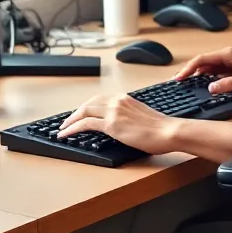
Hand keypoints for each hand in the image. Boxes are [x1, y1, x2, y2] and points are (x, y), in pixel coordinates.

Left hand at [57, 94, 175, 153]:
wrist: (169, 131)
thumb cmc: (162, 128)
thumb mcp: (143, 116)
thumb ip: (130, 116)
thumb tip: (123, 125)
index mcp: (125, 98)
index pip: (100, 99)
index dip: (87, 106)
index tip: (81, 113)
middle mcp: (117, 101)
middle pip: (89, 103)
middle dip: (76, 112)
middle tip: (67, 121)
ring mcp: (113, 112)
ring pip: (84, 112)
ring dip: (70, 120)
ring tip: (62, 128)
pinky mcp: (111, 125)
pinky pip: (85, 124)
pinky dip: (72, 128)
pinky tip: (66, 134)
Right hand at [175, 47, 231, 93]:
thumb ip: (228, 84)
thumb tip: (210, 88)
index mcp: (227, 55)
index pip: (202, 59)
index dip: (189, 68)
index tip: (180, 78)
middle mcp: (224, 56)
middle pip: (201, 63)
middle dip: (188, 71)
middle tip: (176, 82)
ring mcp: (225, 63)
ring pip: (205, 68)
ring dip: (194, 75)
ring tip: (182, 85)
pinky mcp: (227, 70)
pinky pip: (211, 74)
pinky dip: (203, 79)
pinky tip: (196, 86)